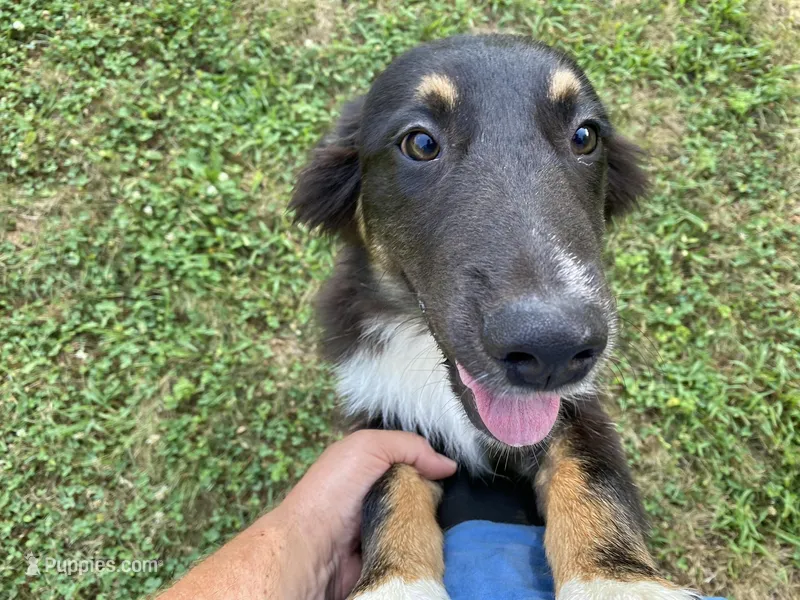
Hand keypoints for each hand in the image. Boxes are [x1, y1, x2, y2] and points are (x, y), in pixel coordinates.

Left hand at [159, 430, 455, 599]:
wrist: (311, 546)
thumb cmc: (332, 490)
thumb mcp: (368, 446)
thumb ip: (409, 446)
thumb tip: (448, 465)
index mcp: (371, 474)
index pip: (412, 469)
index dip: (432, 470)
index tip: (453, 475)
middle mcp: (379, 503)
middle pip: (423, 502)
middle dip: (439, 503)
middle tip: (455, 504)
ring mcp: (384, 534)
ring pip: (424, 531)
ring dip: (437, 531)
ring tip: (457, 528)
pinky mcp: (387, 562)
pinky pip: (418, 558)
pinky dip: (429, 555)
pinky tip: (439, 548)